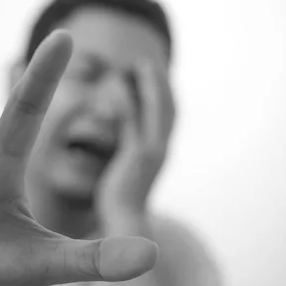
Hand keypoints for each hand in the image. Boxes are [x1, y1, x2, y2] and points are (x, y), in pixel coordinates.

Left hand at [96, 61, 174, 234]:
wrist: (124, 224)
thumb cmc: (121, 203)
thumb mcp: (128, 175)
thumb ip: (128, 157)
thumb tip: (125, 150)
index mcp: (160, 152)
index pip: (167, 117)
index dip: (162, 94)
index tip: (152, 76)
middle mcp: (161, 148)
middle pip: (167, 106)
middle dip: (159, 82)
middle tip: (147, 61)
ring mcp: (152, 150)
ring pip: (156, 108)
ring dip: (149, 83)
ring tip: (137, 64)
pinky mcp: (137, 154)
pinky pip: (135, 118)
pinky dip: (130, 98)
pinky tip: (118, 82)